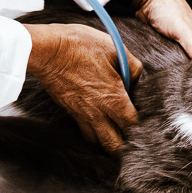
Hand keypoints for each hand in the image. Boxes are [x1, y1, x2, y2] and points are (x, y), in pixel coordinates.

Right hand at [23, 22, 137, 153]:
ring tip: (114, 135)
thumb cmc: (81, 47)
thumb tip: (136, 79)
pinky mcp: (69, 111)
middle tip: (130, 139)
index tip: (143, 122)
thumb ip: (132, 67)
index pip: (131, 125)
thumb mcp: (115, 48)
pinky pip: (83, 131)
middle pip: (113, 144)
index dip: (140, 127)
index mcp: (113, 99)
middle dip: (123, 146)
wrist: (48, 50)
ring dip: (106, 142)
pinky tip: (96, 125)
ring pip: (96, 142)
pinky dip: (92, 134)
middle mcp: (97, 112)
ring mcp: (80, 114)